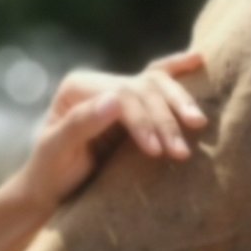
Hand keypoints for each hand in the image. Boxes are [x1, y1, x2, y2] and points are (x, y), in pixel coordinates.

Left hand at [16, 49, 209, 210]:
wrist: (52, 192)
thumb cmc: (50, 175)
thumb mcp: (57, 152)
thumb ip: (81, 124)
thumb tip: (116, 99)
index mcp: (77, 87)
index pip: (121, 95)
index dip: (143, 120)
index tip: (156, 152)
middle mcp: (99, 82)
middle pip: (143, 88)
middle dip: (165, 118)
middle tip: (181, 152)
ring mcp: (118, 90)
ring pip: (157, 83)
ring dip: (180, 103)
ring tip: (198, 126)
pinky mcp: (134, 104)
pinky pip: (159, 80)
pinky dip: (178, 70)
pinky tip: (199, 59)